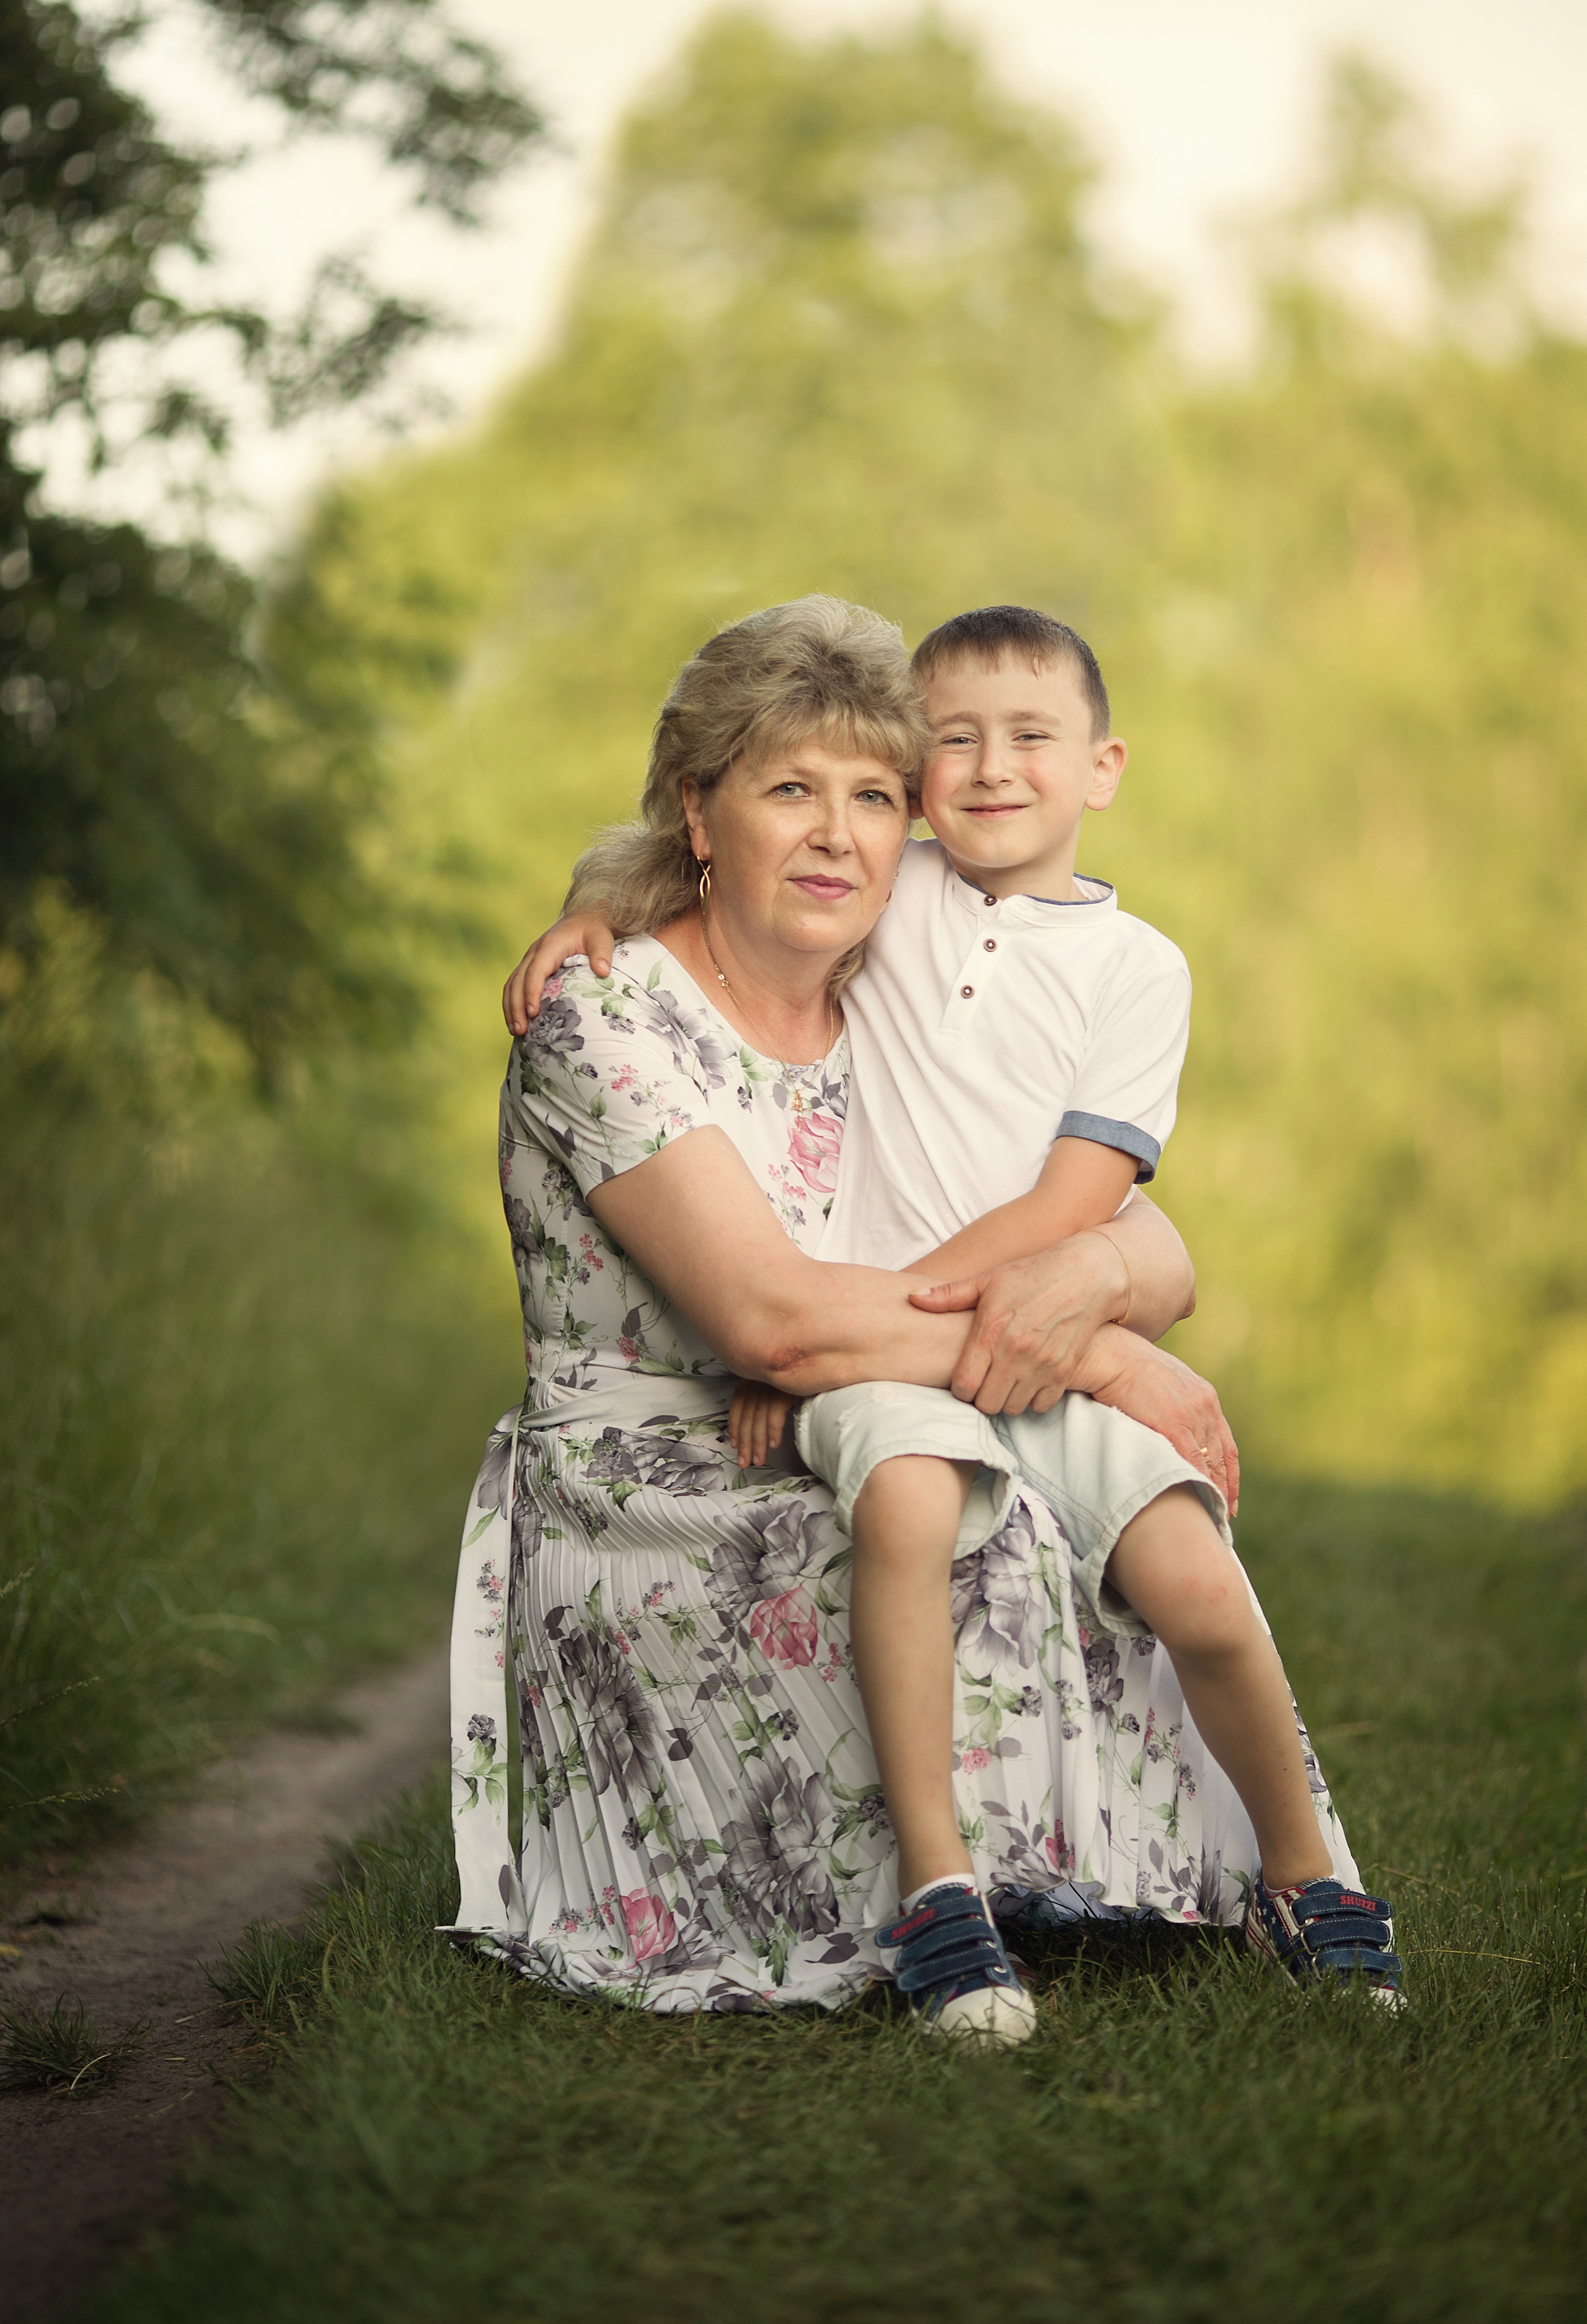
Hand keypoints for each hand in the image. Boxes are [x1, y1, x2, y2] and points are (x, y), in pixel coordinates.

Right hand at [502, 913, 618, 1034]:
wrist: (583, 921)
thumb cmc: (593, 931)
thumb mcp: (601, 939)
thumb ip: (601, 953)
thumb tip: (603, 971)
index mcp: (550, 946)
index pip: (536, 971)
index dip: (532, 992)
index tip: (532, 1012)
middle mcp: (534, 952)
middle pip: (518, 981)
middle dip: (517, 1006)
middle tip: (520, 1031)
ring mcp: (529, 960)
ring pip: (512, 984)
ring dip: (511, 1008)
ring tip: (516, 1032)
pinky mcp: (529, 967)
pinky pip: (515, 985)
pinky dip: (512, 1003)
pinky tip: (517, 1021)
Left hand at [729, 1380, 797, 1468]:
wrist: (826, 1371)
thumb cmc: (802, 1385)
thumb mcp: (777, 1390)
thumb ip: (764, 1403)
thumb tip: (751, 1431)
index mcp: (756, 1376)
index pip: (738, 1402)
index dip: (735, 1425)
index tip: (735, 1445)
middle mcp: (762, 1376)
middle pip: (748, 1412)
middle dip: (745, 1441)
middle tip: (745, 1462)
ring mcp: (775, 1380)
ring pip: (759, 1415)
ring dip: (758, 1442)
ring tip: (759, 1459)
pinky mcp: (788, 1385)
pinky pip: (776, 1410)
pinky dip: (774, 1429)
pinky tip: (775, 1444)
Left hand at [909, 1232, 1127, 1417]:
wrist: (1086, 1275)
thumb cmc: (1032, 1274)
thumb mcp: (988, 1280)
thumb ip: (948, 1296)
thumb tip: (911, 1299)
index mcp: (990, 1330)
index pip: (963, 1385)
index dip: (959, 1389)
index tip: (964, 1380)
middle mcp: (1015, 1351)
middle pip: (986, 1403)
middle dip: (981, 1398)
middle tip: (985, 1383)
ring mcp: (1042, 1364)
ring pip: (1013, 1408)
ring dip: (1007, 1399)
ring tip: (1007, 1382)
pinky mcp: (1065, 1371)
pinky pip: (1041, 1405)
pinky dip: (1033, 1399)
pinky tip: (1030, 1381)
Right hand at [1083, 1327, 1240, 1515]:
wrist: (1109, 1354)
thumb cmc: (1125, 1366)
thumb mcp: (1161, 1381)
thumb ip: (1173, 1403)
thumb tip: (1167, 1422)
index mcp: (1205, 1396)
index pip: (1226, 1443)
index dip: (1230, 1472)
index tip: (1230, 1494)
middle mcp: (1205, 1406)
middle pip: (1223, 1457)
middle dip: (1227, 1488)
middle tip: (1226, 1515)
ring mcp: (1191, 1415)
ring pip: (1211, 1463)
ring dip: (1214, 1491)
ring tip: (1214, 1516)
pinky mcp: (1173, 1424)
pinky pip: (1192, 1461)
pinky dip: (1198, 1483)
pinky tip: (1198, 1501)